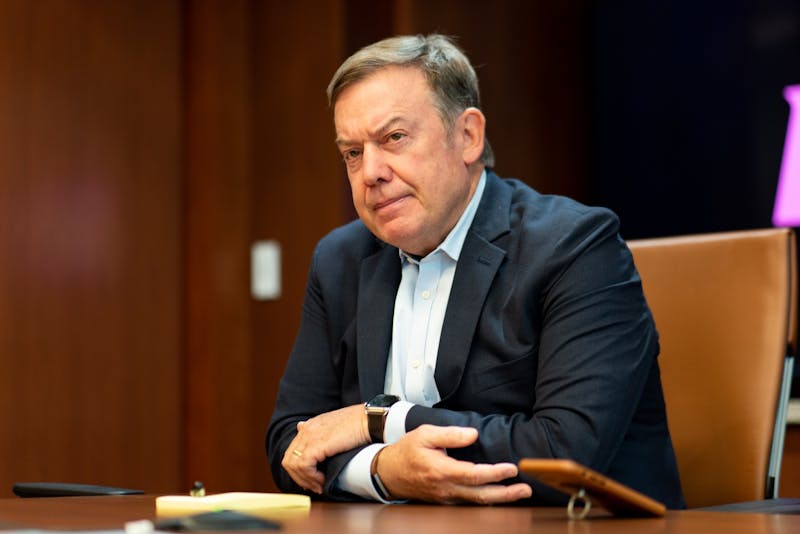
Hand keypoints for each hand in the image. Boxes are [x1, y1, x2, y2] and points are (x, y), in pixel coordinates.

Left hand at [281, 404, 369, 493]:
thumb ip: (317, 430)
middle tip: (314, 486)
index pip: (293, 451)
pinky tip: (322, 480)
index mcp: (309, 426)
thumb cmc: (358, 423)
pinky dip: (311, 477)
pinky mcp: (316, 445)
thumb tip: (300, 427)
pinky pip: (304, 466)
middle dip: (299, 477)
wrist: (368, 420)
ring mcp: (309, 437)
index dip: (299, 469)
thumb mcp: (333, 424)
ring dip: (305, 479)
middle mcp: (306, 430)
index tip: (311, 479)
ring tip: (319, 485)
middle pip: (289, 460)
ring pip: (293, 465)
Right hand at [376, 424, 531, 503]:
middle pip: (481, 495)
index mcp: (441, 470)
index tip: (512, 468)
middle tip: (526, 489)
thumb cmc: (406, 451)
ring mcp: (446, 497)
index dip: (495, 473)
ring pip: (477, 501)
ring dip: (500, 498)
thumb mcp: (425, 434)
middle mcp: (446, 488)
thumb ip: (450, 434)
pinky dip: (487, 499)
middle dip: (506, 494)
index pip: (474, 475)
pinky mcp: (446, 500)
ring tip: (519, 493)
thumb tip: (473, 434)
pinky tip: (499, 495)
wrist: (388, 473)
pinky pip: (470, 502)